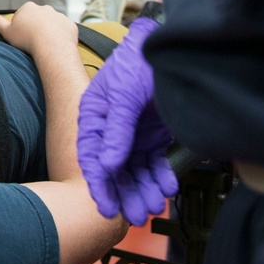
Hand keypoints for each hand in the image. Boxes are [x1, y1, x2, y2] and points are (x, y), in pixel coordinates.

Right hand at [0, 2, 75, 54]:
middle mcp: (45, 8)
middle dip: (36, 27)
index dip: (21, 26)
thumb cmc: (27, 39)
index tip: (21, 37)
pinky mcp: (70, 25)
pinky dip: (61, 36)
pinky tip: (57, 46)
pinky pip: (65, 30)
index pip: (22, 15)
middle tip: (33, 42)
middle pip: (38, 17)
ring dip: (49, 31)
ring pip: (52, 23)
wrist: (52, 46)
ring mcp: (59, 16)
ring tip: (46, 46)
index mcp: (29, 7)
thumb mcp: (7, 32)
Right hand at [76, 17, 177, 225]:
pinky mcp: (155, 136)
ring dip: (144, 189)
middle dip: (125, 193)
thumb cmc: (139, 62)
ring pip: (136, 171)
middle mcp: (112, 129)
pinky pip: (156, 164)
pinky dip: (161, 177)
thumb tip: (106, 165)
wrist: (173, 48)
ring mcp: (134, 134)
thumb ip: (116, 130)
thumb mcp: (124, 95)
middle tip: (135, 216)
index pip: (90, 155)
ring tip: (153, 206)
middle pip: (114, 169)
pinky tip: (167, 186)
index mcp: (94, 116)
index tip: (105, 206)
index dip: (97, 182)